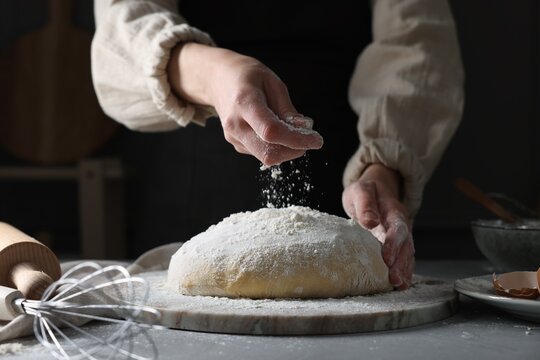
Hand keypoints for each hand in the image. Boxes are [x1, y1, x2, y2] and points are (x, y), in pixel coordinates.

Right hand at [168, 43, 322, 165]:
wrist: (217, 80)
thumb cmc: (247, 77)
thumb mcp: (272, 82)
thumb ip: (287, 109)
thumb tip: (303, 129)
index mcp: (244, 102)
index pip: (271, 131)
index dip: (297, 140)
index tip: (316, 140)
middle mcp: (235, 124)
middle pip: (268, 153)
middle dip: (294, 151)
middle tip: (308, 139)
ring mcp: (233, 137)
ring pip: (267, 157)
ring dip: (287, 150)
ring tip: (293, 130)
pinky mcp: (236, 144)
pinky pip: (262, 153)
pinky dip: (277, 147)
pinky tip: (278, 131)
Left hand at [342, 164, 414, 289]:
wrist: (377, 189)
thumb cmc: (367, 191)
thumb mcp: (361, 191)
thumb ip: (365, 205)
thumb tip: (370, 222)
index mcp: (393, 210)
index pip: (397, 228)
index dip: (394, 244)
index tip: (387, 259)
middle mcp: (402, 224)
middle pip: (406, 245)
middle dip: (401, 263)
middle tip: (394, 279)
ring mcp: (402, 235)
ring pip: (408, 254)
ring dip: (405, 270)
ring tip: (399, 285)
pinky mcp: (399, 243)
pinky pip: (405, 258)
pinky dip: (405, 271)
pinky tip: (401, 284)